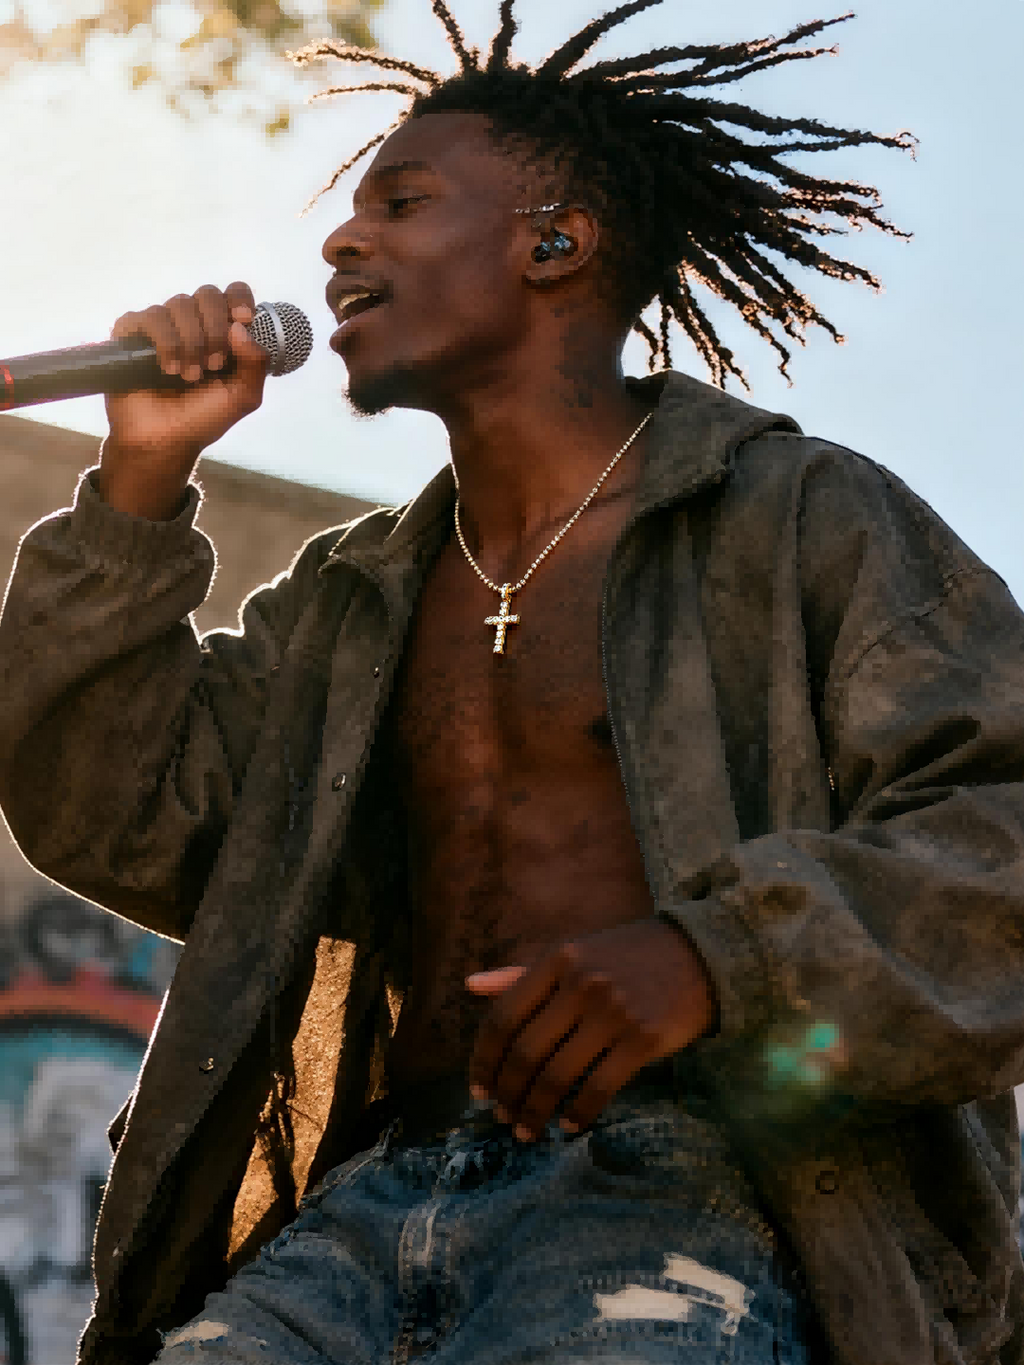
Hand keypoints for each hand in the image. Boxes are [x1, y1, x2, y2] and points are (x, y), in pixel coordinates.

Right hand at [99, 282, 269, 519]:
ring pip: (179, 303)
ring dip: (190, 341)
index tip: (242, 320)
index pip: (233, 293)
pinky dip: (164, 341)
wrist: (164, 440)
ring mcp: (162, 326)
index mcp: (222, 332)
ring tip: (189, 376)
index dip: (239, 299)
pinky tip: (167, 368)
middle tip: (213, 364)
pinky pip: (148, 316)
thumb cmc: (202, 418)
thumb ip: (255, 363)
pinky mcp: (131, 333)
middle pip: (207, 294)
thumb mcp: (243, 396)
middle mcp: (193, 323)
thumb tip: (240, 326)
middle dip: (215, 329)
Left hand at [465, 918, 716, 1141]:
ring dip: (535, 1112)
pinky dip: (578, 1113)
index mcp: (557, 960)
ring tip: (527, 1130)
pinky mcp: (643, 1039)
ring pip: (558, 1076)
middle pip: (526, 1052)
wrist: (699, 956)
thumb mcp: (572, 955)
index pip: (503, 1017)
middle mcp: (581, 983)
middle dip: (507, 1094)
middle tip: (502, 1118)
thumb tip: (469, 987)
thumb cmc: (625, 958)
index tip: (477, 1089)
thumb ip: (520, 975)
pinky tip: (568, 1126)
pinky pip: (599, 1088)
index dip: (484, 1060)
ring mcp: (613, 1011)